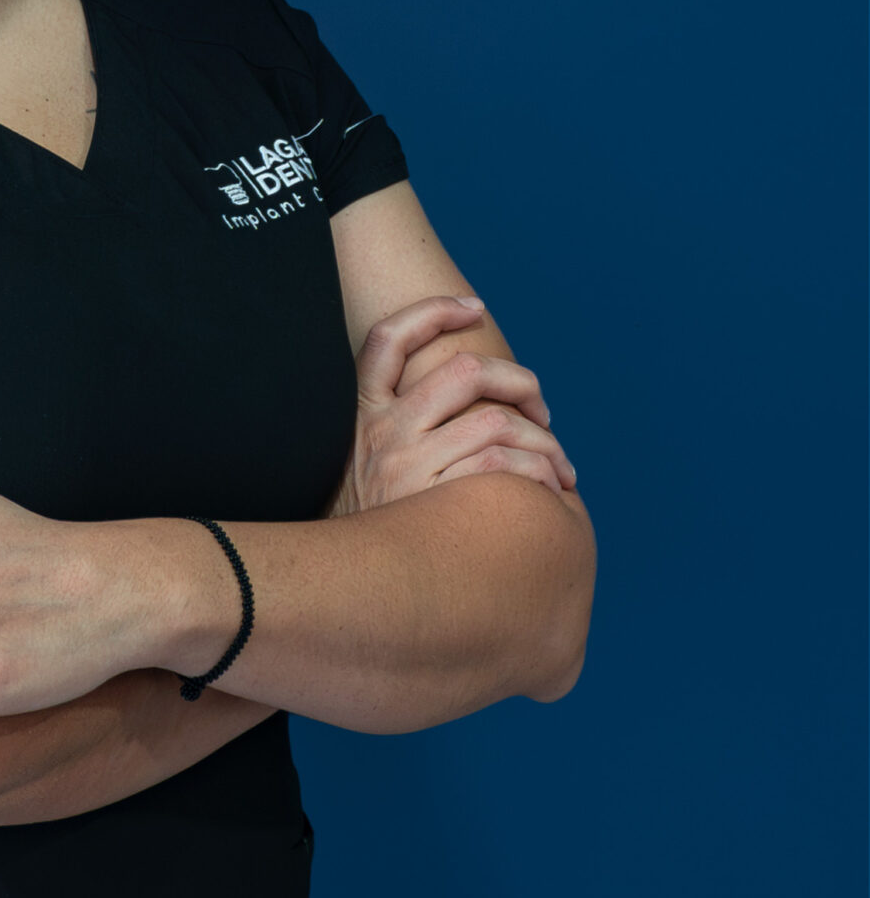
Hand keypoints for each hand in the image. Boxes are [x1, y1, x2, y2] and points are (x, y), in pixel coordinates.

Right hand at [326, 296, 577, 519]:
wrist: (339, 589)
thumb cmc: (363, 526)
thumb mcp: (358, 465)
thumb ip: (398, 432)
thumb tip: (467, 410)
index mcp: (363, 412)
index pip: (388, 339)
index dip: (433, 312)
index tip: (474, 308)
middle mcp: (383, 430)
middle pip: (464, 371)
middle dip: (520, 382)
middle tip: (543, 411)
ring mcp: (406, 464)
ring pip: (496, 420)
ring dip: (542, 440)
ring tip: (558, 467)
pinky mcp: (431, 501)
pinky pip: (502, 467)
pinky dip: (537, 471)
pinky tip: (547, 488)